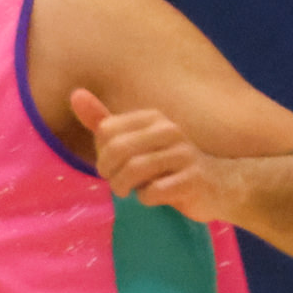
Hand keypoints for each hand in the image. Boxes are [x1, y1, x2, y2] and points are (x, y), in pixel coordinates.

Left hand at [71, 87, 226, 222]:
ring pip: (133, 170)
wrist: (217, 186)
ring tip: (130, 190)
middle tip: (117, 182)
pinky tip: (156, 196)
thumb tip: (75, 93)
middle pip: (117, 149)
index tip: (114, 164)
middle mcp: (170, 130)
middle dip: (109, 171)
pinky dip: (146, 199)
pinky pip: (153, 192)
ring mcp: (184, 154)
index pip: (106, 131)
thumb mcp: (133, 140)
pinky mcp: (193, 180)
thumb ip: (102, 121)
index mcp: (152, 118)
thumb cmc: (166, 164)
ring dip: (123, 186)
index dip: (102, 152)